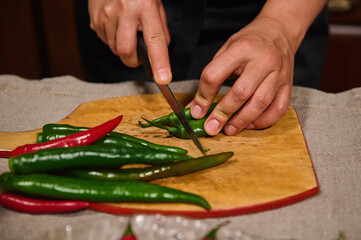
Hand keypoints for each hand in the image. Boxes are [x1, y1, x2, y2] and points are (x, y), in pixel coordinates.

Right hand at [88, 0, 171, 83]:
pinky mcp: (94, 19)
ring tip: (125, 29)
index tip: (163, 78)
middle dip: (132, 60)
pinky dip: (111, 39)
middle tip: (137, 53)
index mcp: (145, 8)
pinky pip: (104, 41)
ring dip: (122, 47)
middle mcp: (125, 11)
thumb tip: (159, 54)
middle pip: (126, 52)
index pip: (155, 40)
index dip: (159, 62)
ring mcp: (106, 15)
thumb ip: (159, 30)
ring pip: (114, 49)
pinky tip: (115, 24)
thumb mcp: (155, 6)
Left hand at [189, 17, 294, 135]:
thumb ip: (212, 75)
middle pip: (241, 92)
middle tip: (211, 127)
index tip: (196, 111)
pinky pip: (278, 108)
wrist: (279, 31)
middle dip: (223, 113)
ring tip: (229, 129)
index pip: (215, 75)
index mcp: (241, 48)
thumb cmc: (249, 42)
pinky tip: (250, 124)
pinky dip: (263, 121)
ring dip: (242, 120)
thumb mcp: (226, 49)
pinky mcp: (288, 85)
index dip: (203, 96)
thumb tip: (196, 107)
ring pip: (261, 103)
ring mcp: (278, 73)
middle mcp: (263, 60)